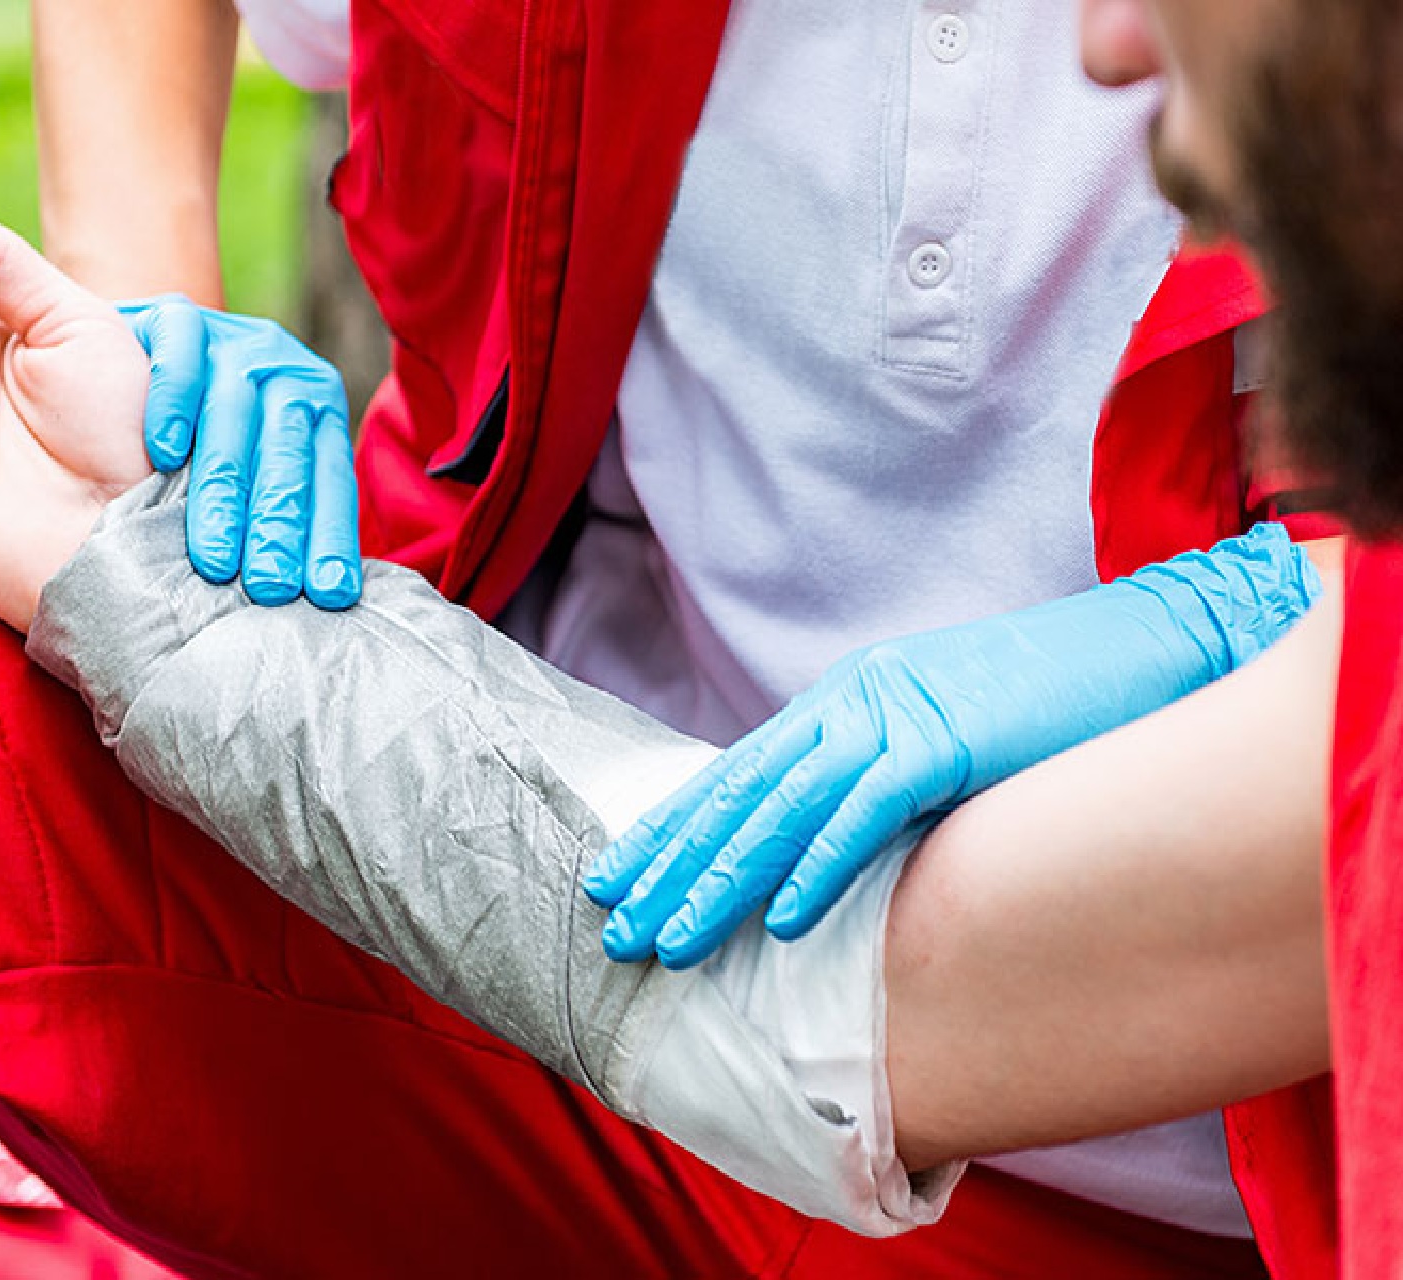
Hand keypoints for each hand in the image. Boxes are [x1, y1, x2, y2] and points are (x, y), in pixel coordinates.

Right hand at [121, 297, 360, 609]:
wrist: (145, 347)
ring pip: (238, 415)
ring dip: (226, 490)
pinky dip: (173, 402)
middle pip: (287, 452)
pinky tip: (162, 453)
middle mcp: (284, 370)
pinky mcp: (178, 318)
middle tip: (270, 588)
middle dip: (279, 527)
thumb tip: (307, 601)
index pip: (330, 478)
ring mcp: (232, 340)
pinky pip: (182, 355)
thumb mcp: (251, 468)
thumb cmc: (202, 435)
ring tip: (215, 556)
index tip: (326, 595)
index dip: (329, 538)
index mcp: (316, 408)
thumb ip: (281, 513)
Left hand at [583, 523, 1322, 966]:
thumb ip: (879, 782)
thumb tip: (827, 853)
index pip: (737, 775)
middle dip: (670, 865)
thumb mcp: (942, 741)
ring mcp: (896, 715)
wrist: (1146, 646)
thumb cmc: (1049, 706)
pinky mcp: (948, 738)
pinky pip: (868, 810)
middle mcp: (851, 703)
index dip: (671, 830)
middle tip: (612, 929)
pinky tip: (782, 921)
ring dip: (720, 881)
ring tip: (668, 943)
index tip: (617, 881)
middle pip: (739, 792)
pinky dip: (819, 865)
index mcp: (844, 702)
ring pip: (783, 807)